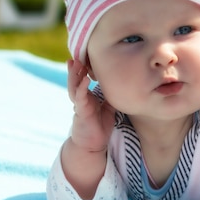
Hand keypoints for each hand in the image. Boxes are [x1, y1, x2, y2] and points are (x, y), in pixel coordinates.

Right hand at [61, 59, 115, 199]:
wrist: (94, 144)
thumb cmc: (100, 125)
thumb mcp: (109, 107)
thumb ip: (112, 96)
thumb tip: (125, 84)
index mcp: (88, 96)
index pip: (83, 79)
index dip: (84, 68)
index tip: (85, 56)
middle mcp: (82, 99)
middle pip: (76, 80)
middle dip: (75, 68)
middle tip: (76, 55)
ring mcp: (80, 105)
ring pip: (74, 87)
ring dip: (74, 75)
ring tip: (75, 63)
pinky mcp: (81, 113)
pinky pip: (80, 100)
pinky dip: (81, 89)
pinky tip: (84, 81)